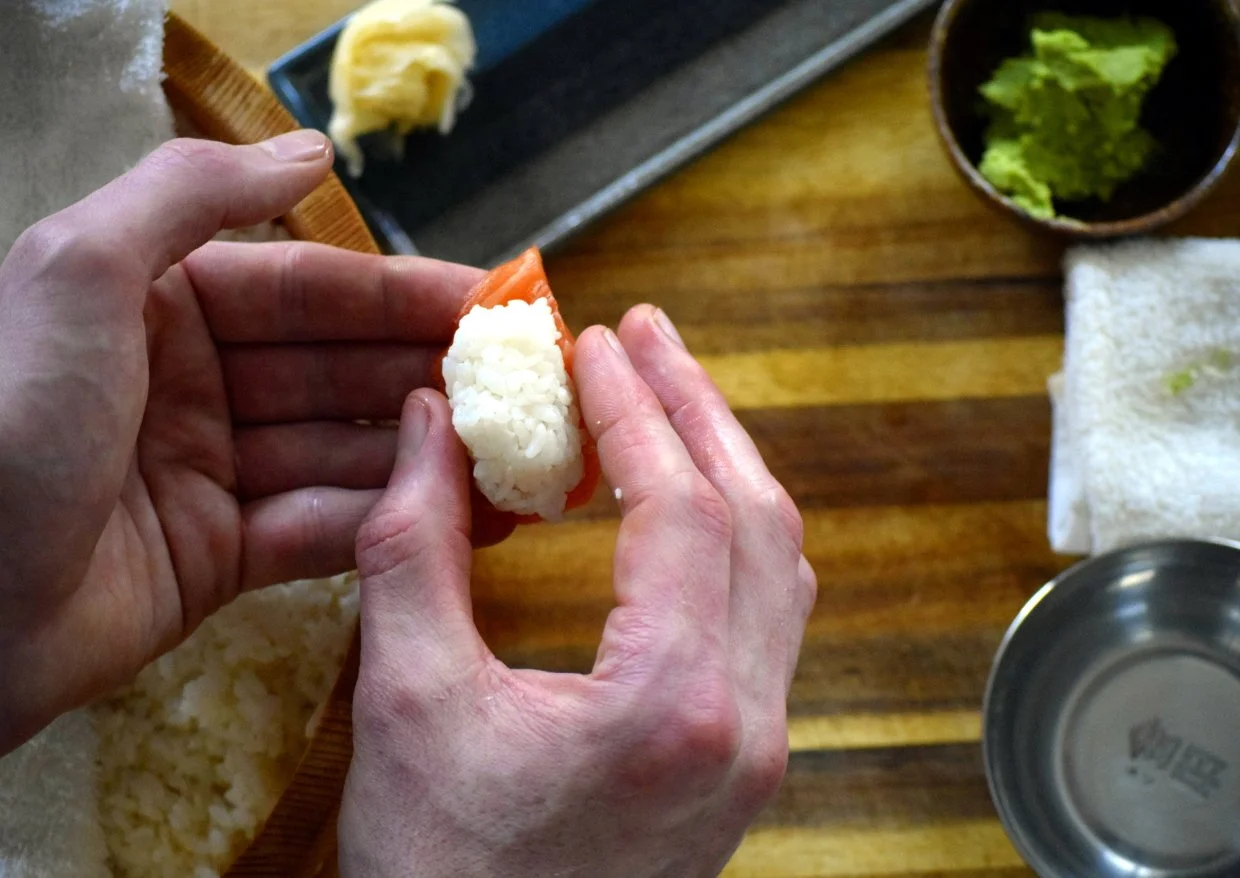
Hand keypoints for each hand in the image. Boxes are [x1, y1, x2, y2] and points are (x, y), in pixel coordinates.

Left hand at [0, 132, 511, 752]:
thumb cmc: (8, 420)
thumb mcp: (81, 272)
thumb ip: (194, 196)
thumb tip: (314, 150)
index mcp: (159, 300)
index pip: (310, 288)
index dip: (406, 293)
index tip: (496, 303)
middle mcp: (193, 378)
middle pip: (338, 368)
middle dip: (430, 374)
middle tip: (526, 388)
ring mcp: (211, 471)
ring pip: (342, 450)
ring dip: (424, 454)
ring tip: (513, 459)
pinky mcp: (221, 556)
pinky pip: (319, 528)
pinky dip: (388, 522)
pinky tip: (461, 520)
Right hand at [340, 305, 815, 876]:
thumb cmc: (438, 869)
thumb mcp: (406, 700)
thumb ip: (414, 547)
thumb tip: (428, 423)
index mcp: (671, 704)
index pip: (681, 507)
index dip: (636, 408)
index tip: (594, 342)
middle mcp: (745, 722)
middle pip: (755, 520)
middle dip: (697, 410)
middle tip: (644, 336)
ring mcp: (759, 745)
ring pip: (777, 564)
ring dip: (725, 465)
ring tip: (668, 394)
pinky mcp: (746, 758)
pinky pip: (768, 613)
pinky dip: (732, 533)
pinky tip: (686, 500)